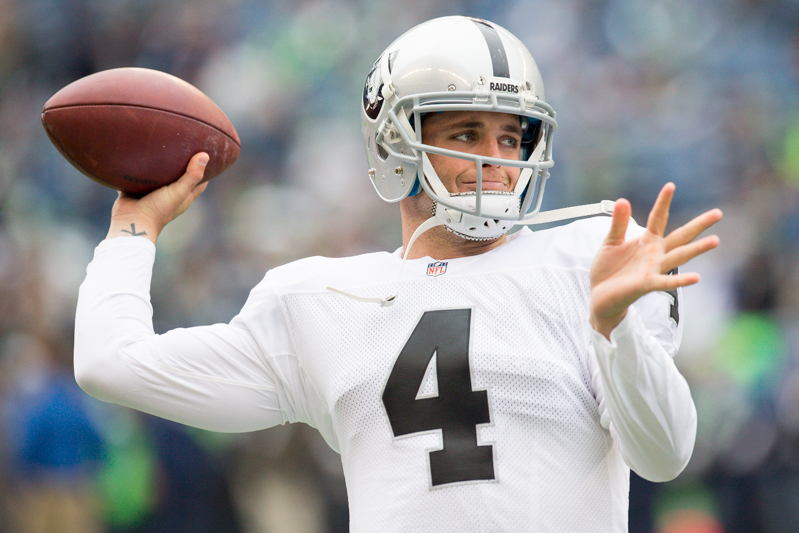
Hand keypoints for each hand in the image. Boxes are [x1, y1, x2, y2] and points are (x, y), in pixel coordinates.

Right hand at [106, 152, 209, 242]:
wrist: (131, 220)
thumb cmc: (158, 209)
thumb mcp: (179, 192)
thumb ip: (191, 176)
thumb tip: (205, 155)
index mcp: (183, 197)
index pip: (199, 183)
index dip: (205, 171)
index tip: (206, 155)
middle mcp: (170, 194)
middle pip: (179, 177)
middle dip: (182, 164)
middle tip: (183, 145)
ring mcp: (153, 192)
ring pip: (159, 176)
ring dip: (160, 164)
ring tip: (162, 145)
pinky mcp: (137, 188)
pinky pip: (139, 175)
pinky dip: (140, 167)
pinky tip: (140, 153)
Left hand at [589, 183, 722, 338]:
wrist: (600, 295)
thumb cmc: (608, 269)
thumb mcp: (611, 242)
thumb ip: (618, 223)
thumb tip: (623, 200)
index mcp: (647, 241)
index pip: (658, 218)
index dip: (663, 202)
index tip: (671, 185)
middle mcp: (655, 254)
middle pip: (681, 236)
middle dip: (698, 225)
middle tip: (717, 213)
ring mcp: (653, 269)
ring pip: (679, 257)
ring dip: (697, 249)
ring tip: (715, 240)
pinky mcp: (647, 284)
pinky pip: (666, 282)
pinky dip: (680, 280)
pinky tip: (696, 278)